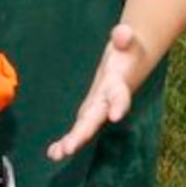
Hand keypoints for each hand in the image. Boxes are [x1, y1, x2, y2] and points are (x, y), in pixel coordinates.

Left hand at [47, 23, 140, 160]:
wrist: (131, 63)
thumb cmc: (127, 51)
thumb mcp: (128, 41)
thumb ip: (125, 37)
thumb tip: (122, 32)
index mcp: (118, 83)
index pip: (120, 94)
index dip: (119, 103)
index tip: (116, 115)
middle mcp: (108, 100)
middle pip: (96, 118)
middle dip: (83, 132)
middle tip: (70, 147)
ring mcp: (99, 108)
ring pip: (86, 127)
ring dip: (72, 141)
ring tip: (57, 154)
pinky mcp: (91, 111)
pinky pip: (79, 128)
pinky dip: (68, 141)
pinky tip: (53, 153)